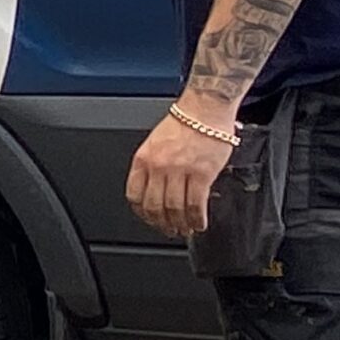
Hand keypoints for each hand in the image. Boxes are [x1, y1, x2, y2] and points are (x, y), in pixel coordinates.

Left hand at [126, 110, 235, 238]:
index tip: (148, 219)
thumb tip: (155, 190)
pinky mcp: (201, 174)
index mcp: (143, 158)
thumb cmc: (184, 123)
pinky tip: (199, 223)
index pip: (134, 195)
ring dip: (180, 224)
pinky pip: (195, 204)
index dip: (141, 213)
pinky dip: (197, 219)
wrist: (205, 109)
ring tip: (185, 229)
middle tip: (168, 230)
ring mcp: (179, 171)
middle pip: (154, 206)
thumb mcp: (155, 143)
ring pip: (174, 209)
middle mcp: (158, 166)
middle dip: (161, 224)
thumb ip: (152, 166)